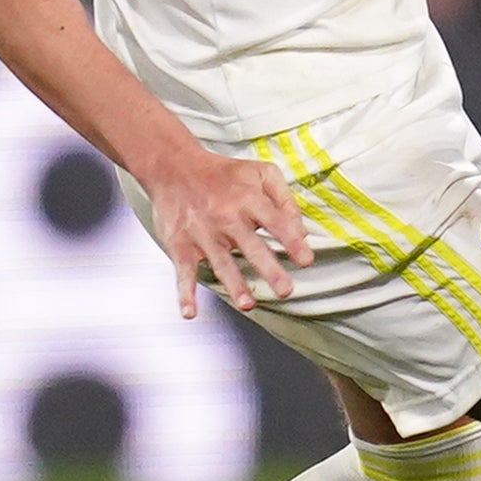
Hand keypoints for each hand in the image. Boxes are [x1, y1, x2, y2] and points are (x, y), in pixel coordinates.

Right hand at [140, 143, 313, 316]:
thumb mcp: (261, 172)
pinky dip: (184, 293)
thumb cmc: (223, 174)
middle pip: (251, 247)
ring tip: (248, 304)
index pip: (276, 222)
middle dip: (269, 269)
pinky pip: (183, 272)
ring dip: (234, 285)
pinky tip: (189, 312)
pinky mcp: (181, 245)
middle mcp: (226, 218)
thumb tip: (301, 232)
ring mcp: (203, 233)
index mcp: (249, 200)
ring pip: (221, 263)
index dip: (292, 241)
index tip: (306, 260)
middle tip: (285, 290)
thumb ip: (284, 199)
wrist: (174, 167)